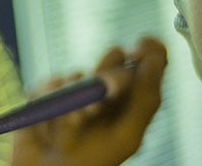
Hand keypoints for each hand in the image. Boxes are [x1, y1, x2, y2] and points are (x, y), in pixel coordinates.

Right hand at [10, 36, 167, 165]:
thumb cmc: (94, 161)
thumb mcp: (128, 134)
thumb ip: (145, 98)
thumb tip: (154, 57)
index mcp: (131, 100)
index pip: (148, 61)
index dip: (148, 49)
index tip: (140, 47)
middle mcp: (105, 90)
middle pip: (115, 58)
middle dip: (111, 74)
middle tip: (108, 92)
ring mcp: (74, 91)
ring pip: (78, 73)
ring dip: (77, 97)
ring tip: (75, 125)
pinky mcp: (46, 94)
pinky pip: (50, 82)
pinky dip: (51, 99)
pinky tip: (50, 123)